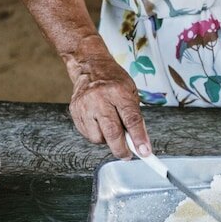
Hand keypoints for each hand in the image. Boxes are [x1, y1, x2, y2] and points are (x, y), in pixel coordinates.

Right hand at [66, 38, 149, 159]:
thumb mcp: (131, 92)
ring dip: (107, 140)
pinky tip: (99, 124)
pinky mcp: (75, 111)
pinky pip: (87, 134)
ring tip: (110, 127)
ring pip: (98, 137)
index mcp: (118, 91)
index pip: (131, 119)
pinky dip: (96, 134)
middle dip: (121, 149)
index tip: (145, 152)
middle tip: (127, 155)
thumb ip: (135, 117)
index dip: (139, 138)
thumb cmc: (113, 80)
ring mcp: (85, 105)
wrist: (89, 66)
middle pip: (112, 132)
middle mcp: (100, 98)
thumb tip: (140, 141)